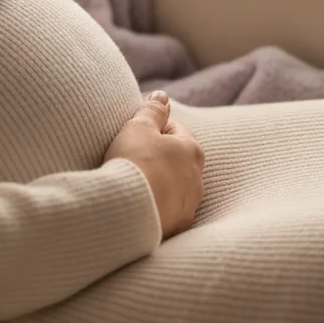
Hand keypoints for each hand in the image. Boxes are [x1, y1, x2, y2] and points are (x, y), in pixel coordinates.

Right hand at [104, 91, 204, 238]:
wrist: (126, 210)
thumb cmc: (133, 162)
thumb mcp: (138, 127)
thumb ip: (152, 110)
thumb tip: (162, 95)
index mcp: (191, 149)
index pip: (175, 130)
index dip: (153, 130)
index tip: (135, 138)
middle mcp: (197, 178)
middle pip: (178, 160)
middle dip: (159, 159)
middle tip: (133, 161)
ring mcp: (189, 205)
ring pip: (176, 188)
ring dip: (160, 184)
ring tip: (135, 185)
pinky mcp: (178, 227)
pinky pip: (168, 212)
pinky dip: (157, 207)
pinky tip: (138, 205)